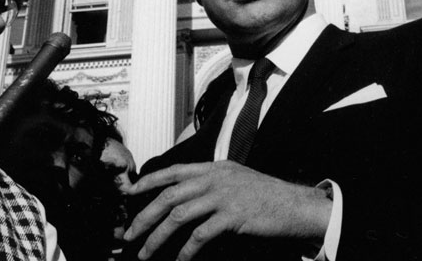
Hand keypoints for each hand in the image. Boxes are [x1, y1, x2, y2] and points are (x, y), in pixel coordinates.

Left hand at [124, 160, 331, 260]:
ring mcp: (223, 196)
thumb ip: (211, 183)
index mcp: (214, 168)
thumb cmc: (263, 195)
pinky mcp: (232, 216)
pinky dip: (186, 250)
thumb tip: (184, 195)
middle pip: (170, 195)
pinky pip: (200, 234)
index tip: (130, 193)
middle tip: (130, 235)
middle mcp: (215, 178)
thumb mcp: (235, 179)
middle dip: (145, 216)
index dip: (149, 182)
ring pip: (179, 215)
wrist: (291, 204)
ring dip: (158, 237)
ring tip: (146, 253)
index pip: (174, 171)